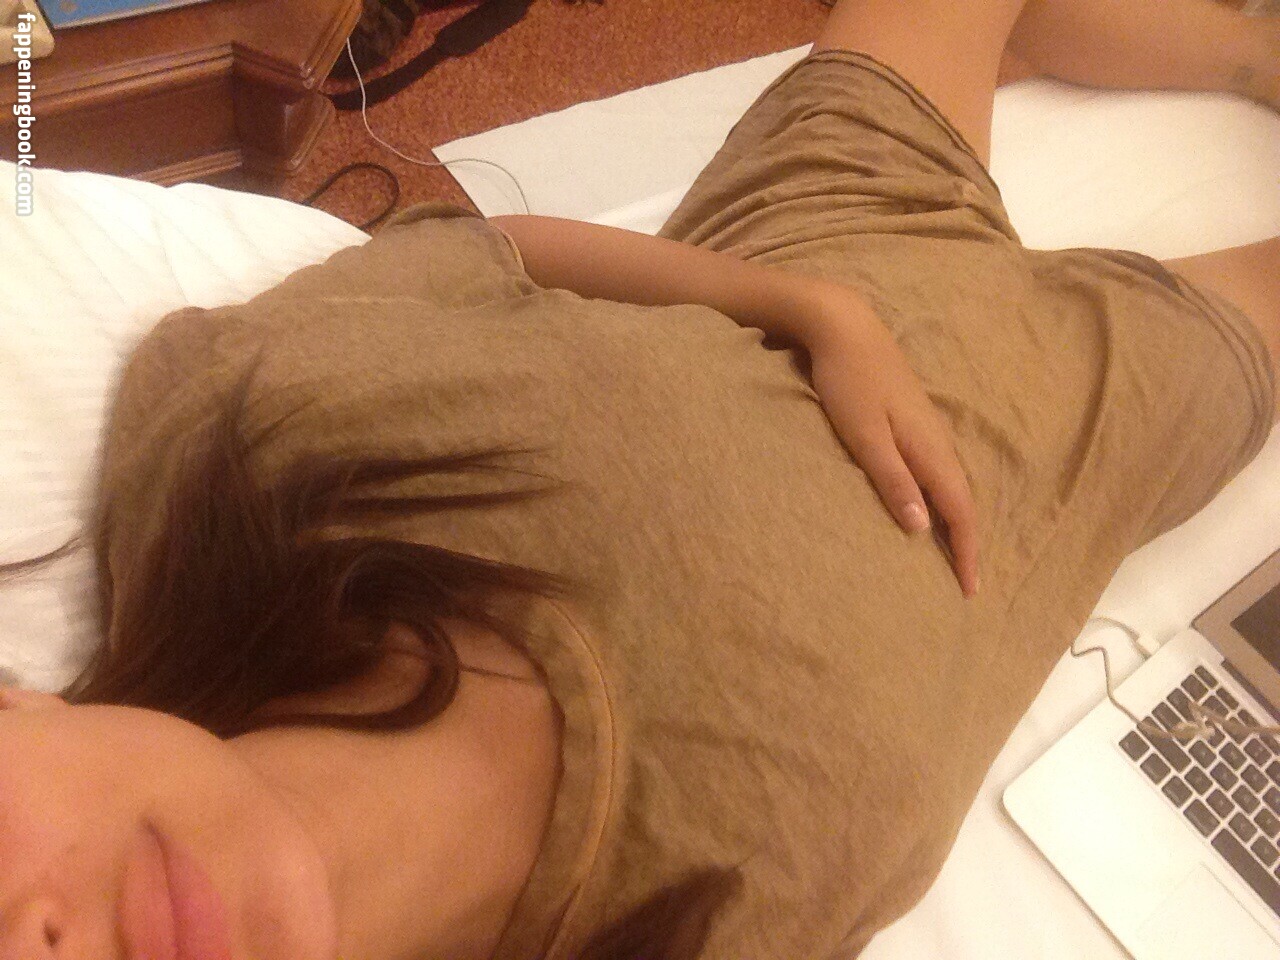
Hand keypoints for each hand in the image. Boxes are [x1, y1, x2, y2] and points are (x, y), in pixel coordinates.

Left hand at [803, 288, 979, 598]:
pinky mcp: (913, 418)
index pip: (959, 510)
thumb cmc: (848, 382)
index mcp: (929, 447)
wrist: (843, 326)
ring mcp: (927, 426)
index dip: (967, 551)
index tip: (970, 589)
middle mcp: (937, 439)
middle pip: (962, 499)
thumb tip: (924, 529)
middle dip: (968, 542)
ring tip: (954, 553)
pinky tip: (931, 503)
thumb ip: (893, 481)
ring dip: (957, 519)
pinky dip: (943, 495)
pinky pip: (939, 468)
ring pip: (952, 483)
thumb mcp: (864, 436)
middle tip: (966, 581)